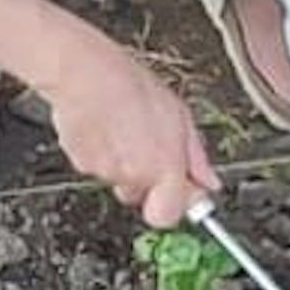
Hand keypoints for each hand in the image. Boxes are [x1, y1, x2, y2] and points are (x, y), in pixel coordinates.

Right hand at [48, 30, 217, 226]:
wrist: (86, 74)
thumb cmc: (132, 87)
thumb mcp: (180, 116)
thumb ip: (196, 157)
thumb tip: (209, 182)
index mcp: (164, 168)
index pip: (167, 216)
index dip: (172, 204)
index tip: (178, 190)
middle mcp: (134, 177)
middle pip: (142, 197)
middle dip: (147, 180)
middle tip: (147, 147)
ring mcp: (105, 172)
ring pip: (119, 181)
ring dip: (124, 163)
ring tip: (125, 128)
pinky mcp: (81, 163)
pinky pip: (97, 167)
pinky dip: (102, 153)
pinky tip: (108, 127)